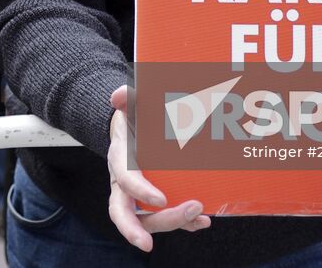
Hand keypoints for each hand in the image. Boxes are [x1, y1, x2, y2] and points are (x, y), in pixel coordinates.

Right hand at [106, 84, 210, 251]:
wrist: (130, 130)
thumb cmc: (132, 120)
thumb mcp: (129, 106)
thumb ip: (126, 98)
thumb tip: (118, 96)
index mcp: (118, 160)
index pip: (124, 179)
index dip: (140, 191)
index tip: (161, 199)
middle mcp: (122, 184)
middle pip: (126, 213)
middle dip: (147, 225)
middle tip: (186, 213)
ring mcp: (136, 197)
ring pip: (146, 220)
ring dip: (174, 222)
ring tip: (200, 217)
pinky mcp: (152, 203)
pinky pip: (165, 217)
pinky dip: (185, 223)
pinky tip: (204, 221)